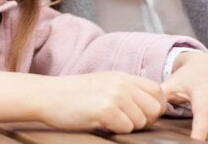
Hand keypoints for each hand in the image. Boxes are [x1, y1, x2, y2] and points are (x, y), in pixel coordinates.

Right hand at [0, 70, 165, 132]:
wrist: (49, 95)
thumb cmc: (74, 94)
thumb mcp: (104, 83)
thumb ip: (127, 90)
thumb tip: (150, 106)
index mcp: (124, 76)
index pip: (158, 91)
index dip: (155, 107)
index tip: (143, 115)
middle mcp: (122, 83)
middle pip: (155, 108)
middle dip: (145, 120)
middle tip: (126, 122)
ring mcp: (115, 95)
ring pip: (141, 121)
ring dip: (128, 126)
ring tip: (109, 121)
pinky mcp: (106, 109)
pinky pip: (126, 128)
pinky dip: (115, 130)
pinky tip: (101, 123)